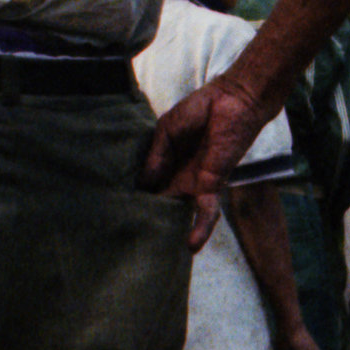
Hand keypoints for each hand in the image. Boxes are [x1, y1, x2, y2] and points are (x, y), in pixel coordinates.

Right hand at [141, 74, 272, 251]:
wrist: (234, 100)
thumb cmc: (201, 109)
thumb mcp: (167, 129)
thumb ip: (156, 155)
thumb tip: (144, 184)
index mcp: (165, 162)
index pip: (146, 185)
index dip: (133, 197)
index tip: (115, 214)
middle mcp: (178, 177)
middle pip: (160, 204)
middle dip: (146, 219)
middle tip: (125, 238)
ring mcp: (195, 184)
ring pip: (179, 213)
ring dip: (168, 230)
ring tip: (150, 249)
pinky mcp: (212, 185)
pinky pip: (206, 210)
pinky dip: (200, 227)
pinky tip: (191, 246)